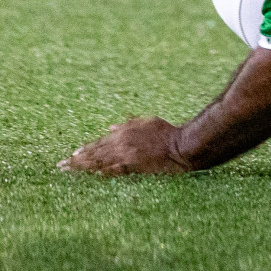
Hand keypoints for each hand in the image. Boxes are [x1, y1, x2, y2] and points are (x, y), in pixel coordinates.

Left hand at [60, 118, 191, 175]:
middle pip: (93, 153)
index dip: (84, 149)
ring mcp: (125, 155)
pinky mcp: (132, 166)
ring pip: (98, 162)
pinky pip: (111, 171)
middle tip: (60, 166)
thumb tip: (110, 126)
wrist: (180, 145)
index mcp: (123, 132)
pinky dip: (99, 174)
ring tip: (68, 172)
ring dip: (82, 168)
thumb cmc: (166, 132)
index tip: (71, 155)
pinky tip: (89, 177)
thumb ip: (128, 123)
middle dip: (76, 160)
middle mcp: (121, 143)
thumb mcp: (147, 121)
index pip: (99, 142)